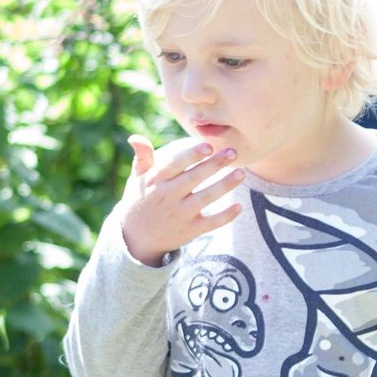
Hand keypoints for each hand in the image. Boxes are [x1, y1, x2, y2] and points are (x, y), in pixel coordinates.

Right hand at [117, 135, 244, 265]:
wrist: (136, 238)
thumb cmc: (140, 200)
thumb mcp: (137, 179)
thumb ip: (142, 158)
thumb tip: (136, 137)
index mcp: (155, 181)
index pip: (174, 164)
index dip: (192, 154)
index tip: (208, 146)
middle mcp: (167, 197)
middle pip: (194, 178)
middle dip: (215, 164)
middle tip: (233, 152)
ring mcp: (179, 215)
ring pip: (206, 198)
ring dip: (225, 185)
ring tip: (241, 173)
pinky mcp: (189, 231)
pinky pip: (210, 223)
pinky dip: (225, 216)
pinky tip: (239, 206)